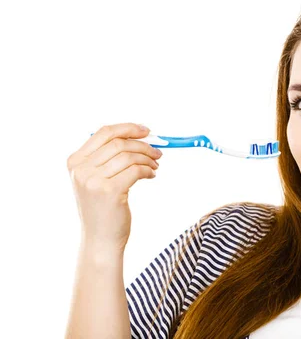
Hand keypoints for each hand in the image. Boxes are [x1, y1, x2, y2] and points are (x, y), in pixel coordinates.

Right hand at [66, 122, 162, 249]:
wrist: (100, 240)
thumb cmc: (102, 209)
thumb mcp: (95, 180)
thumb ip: (108, 158)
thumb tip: (139, 136)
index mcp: (75, 161)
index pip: (104, 133)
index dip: (127, 128)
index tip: (146, 131)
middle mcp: (81, 169)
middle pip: (119, 143)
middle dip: (143, 145)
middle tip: (157, 152)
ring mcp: (93, 180)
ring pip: (129, 156)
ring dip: (148, 158)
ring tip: (155, 166)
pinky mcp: (110, 191)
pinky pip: (136, 170)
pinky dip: (148, 170)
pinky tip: (151, 175)